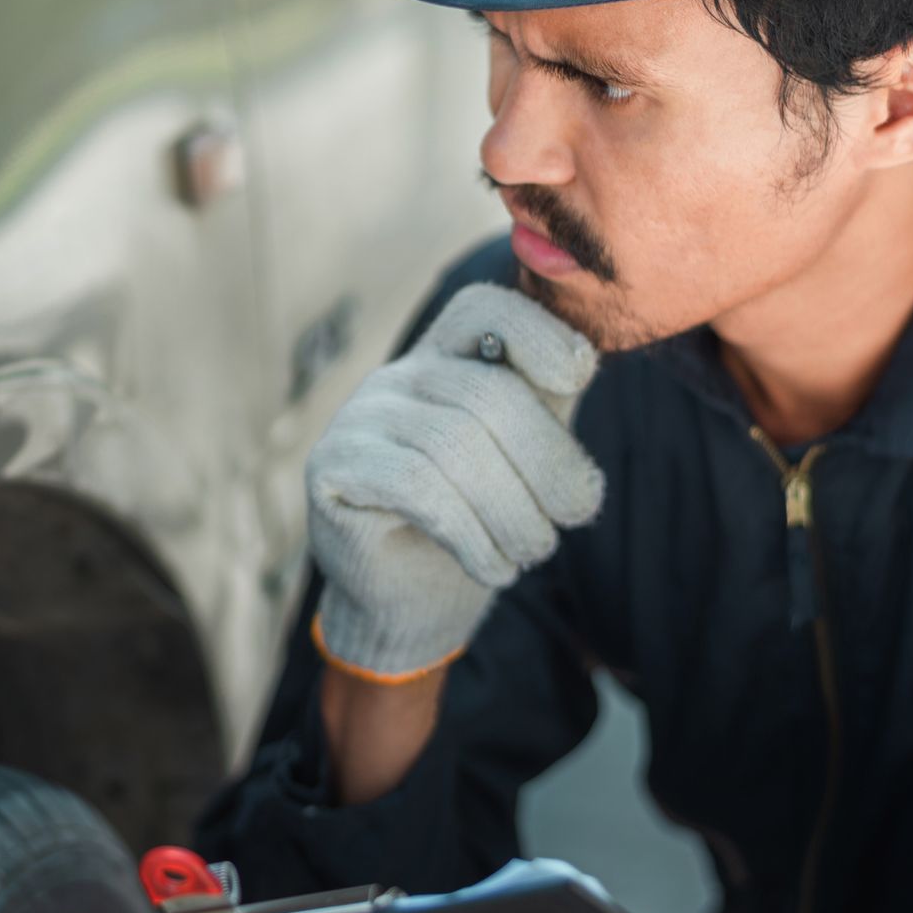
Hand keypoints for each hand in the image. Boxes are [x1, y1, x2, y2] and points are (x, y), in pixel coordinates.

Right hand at [304, 283, 602, 679]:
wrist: (411, 601)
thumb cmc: (478, 524)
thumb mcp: (527, 457)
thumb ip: (548, 403)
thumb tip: (582, 360)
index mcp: (445, 360)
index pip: (484, 311)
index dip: (538, 332)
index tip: (578, 380)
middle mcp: (396, 378)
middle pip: (486, 393)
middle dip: (548, 459)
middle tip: (578, 514)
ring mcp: (357, 418)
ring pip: (454, 445)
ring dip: (513, 511)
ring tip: (534, 550)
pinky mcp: (330, 467)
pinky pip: (415, 486)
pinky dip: (470, 534)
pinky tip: (493, 567)